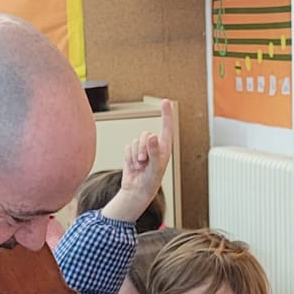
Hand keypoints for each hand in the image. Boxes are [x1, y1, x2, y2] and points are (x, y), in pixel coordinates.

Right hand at [104, 101, 174, 226]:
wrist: (136, 192)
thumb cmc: (150, 182)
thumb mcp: (155, 168)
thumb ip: (154, 152)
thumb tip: (152, 136)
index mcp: (164, 148)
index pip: (166, 128)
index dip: (166, 114)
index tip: (165, 102)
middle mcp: (154, 146)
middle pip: (145, 134)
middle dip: (142, 148)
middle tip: (143, 161)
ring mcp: (142, 149)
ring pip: (135, 141)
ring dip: (135, 155)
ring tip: (139, 167)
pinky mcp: (132, 152)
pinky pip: (127, 147)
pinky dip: (129, 157)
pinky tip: (133, 166)